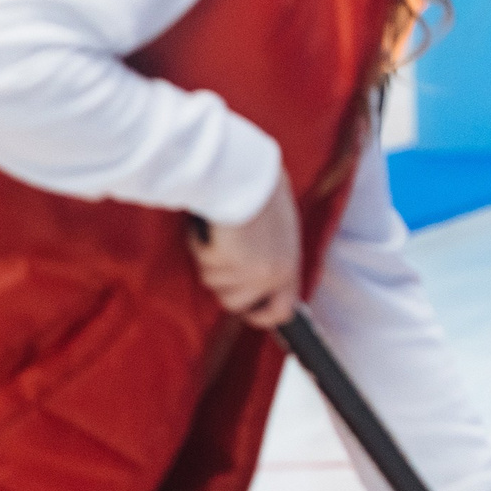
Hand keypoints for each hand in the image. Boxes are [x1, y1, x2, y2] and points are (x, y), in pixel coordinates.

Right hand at [189, 171, 301, 328]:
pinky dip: (200, 245)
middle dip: (221, 282)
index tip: (246, 312)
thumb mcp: (277, 230)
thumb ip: (271, 256)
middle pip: (235, 304)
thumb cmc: (259, 193)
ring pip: (214, 283)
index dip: (261, 316)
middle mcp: (275, 273)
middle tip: (221, 254)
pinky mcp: (230, 261)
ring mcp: (252, 270)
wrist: (246, 174)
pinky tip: (213, 226)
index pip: (282, 311)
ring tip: (222, 232)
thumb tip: (255, 277)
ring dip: (210, 260)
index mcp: (290, 264)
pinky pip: (203, 263)